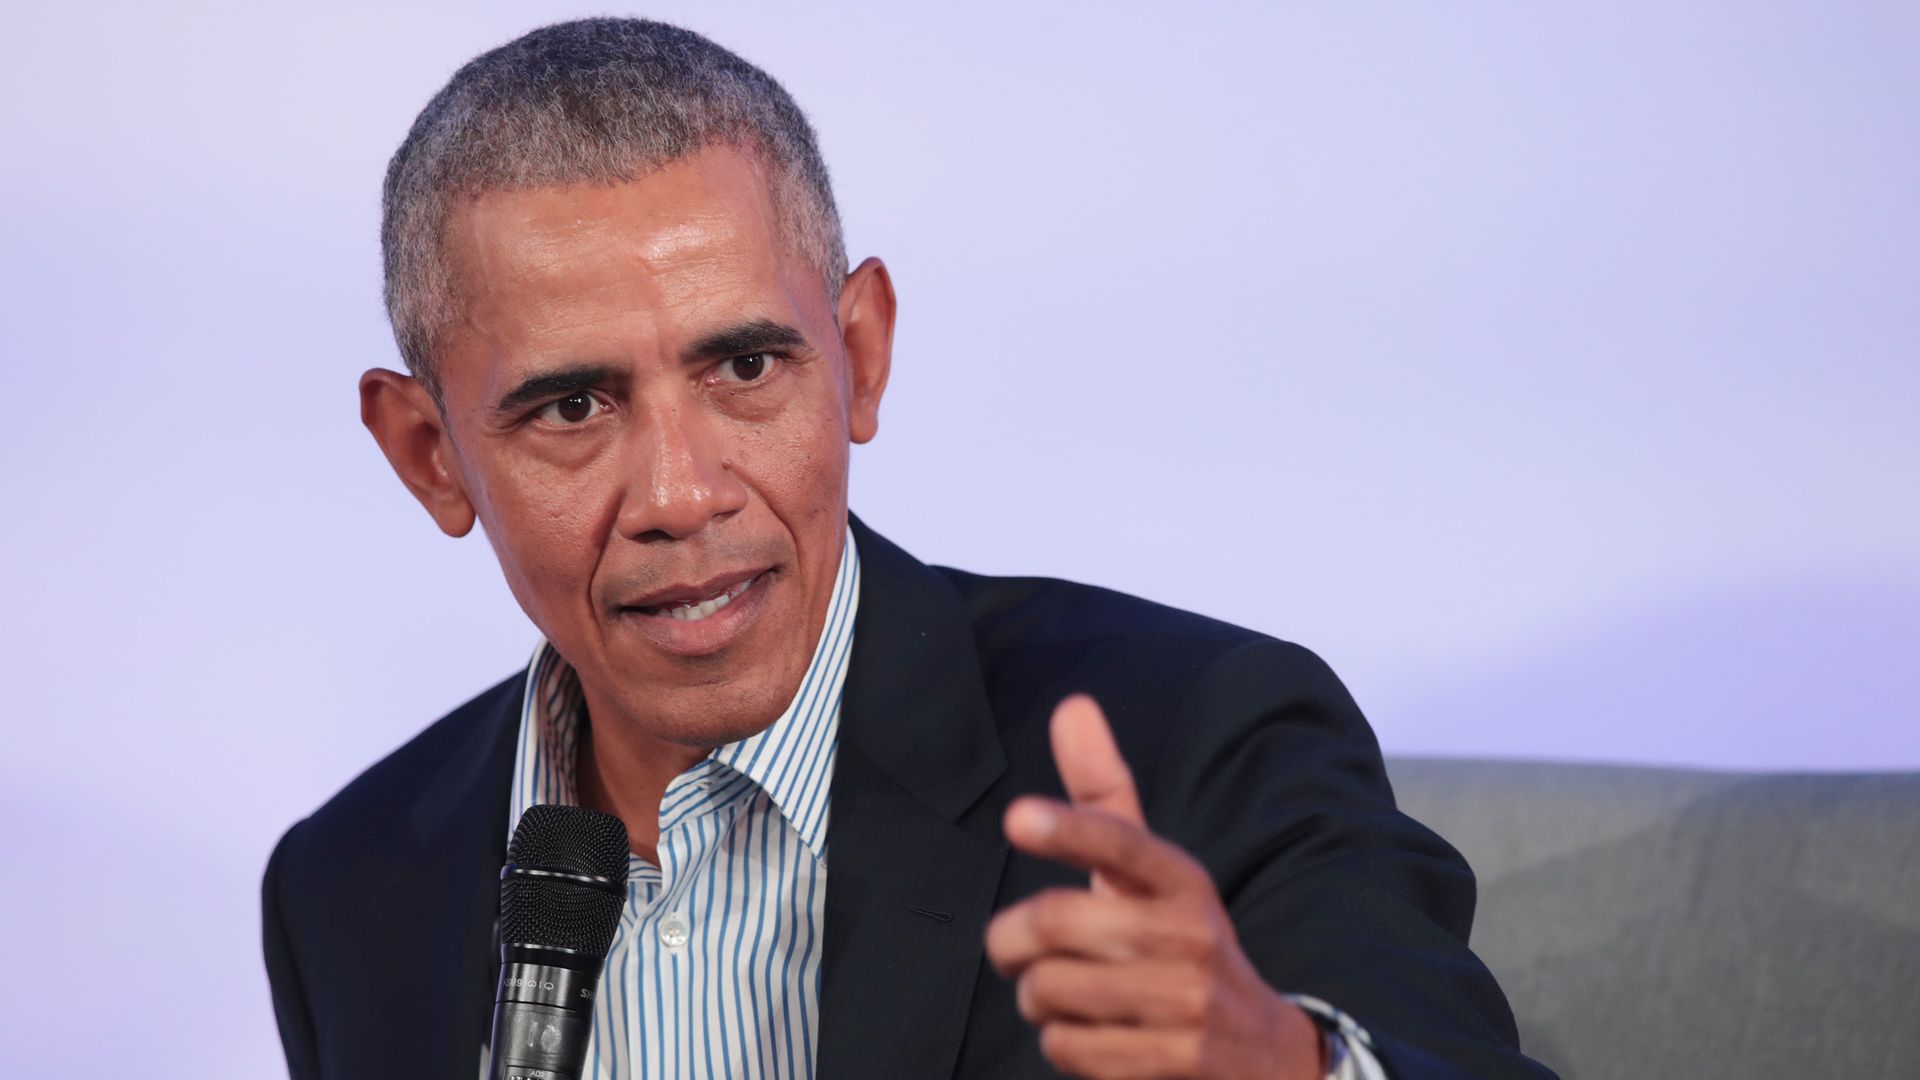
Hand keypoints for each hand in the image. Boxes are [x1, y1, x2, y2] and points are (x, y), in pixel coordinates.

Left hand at [985, 694, 1325, 1079]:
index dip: (1068, 829)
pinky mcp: (1175, 1063)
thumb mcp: (1152, 872)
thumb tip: (1072, 704)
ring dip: (1033, 997)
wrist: (1264, 1054)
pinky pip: (1069, 1048)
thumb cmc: (1179, 943)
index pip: (1121, 842)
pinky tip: (1087, 1036)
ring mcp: (1188, 1003)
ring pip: (1051, 989)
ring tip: (1057, 996)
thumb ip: (1103, 795)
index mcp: (1181, 879)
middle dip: (1008, 940)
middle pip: (1056, 923)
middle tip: (1009, 949)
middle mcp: (1192, 935)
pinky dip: (1059, 1043)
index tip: (1016, 817)